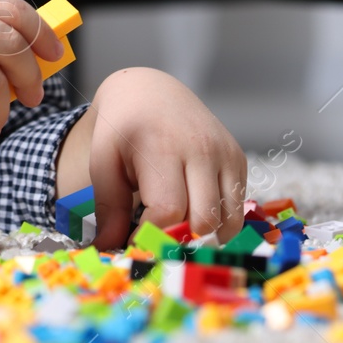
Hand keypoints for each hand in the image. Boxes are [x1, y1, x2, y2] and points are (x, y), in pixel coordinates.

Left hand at [56, 67, 245, 248]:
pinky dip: (220, 220)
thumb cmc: (122, 129)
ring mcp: (225, 153)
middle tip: (159, 241)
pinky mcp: (238, 158)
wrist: (150, 91)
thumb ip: (108, 207)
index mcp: (162, 146)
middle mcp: (201, 148)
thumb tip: (108, 251)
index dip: (152, 236)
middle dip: (180, 240)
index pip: (168, 211)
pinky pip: (238, 206)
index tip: (136, 242)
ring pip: (229, 220)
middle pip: (203, 221)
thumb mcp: (103, 161)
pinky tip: (195, 212)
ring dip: (205, 236)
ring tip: (178, 230)